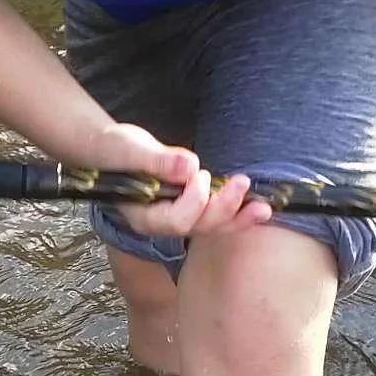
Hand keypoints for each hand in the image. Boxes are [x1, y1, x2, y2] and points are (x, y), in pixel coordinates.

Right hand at [86, 119, 275, 244]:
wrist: (111, 150)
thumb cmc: (116, 150)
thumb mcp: (131, 149)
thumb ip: (158, 161)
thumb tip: (189, 167)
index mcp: (143, 215)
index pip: (175, 220)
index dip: (194, 201)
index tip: (201, 174)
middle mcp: (162, 223)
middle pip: (197, 227)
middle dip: (223, 208)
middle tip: (242, 183)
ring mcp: (177, 217)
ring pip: (211, 226)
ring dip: (238, 216)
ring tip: (264, 208)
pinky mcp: (191, 208)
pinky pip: (215, 215)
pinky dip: (237, 211)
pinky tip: (257, 205)